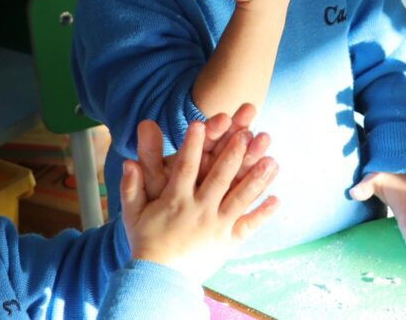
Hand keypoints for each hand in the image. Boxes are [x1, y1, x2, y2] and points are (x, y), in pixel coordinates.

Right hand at [120, 120, 278, 281]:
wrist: (158, 280)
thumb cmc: (146, 243)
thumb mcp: (133, 214)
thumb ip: (131, 187)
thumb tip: (128, 161)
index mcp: (176, 200)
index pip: (185, 167)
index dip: (193, 145)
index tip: (200, 124)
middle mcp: (199, 210)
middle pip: (219, 177)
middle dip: (233, 153)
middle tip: (246, 132)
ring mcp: (216, 225)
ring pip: (240, 197)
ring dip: (256, 178)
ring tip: (272, 160)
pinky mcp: (228, 240)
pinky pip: (248, 225)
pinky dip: (263, 213)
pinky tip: (277, 199)